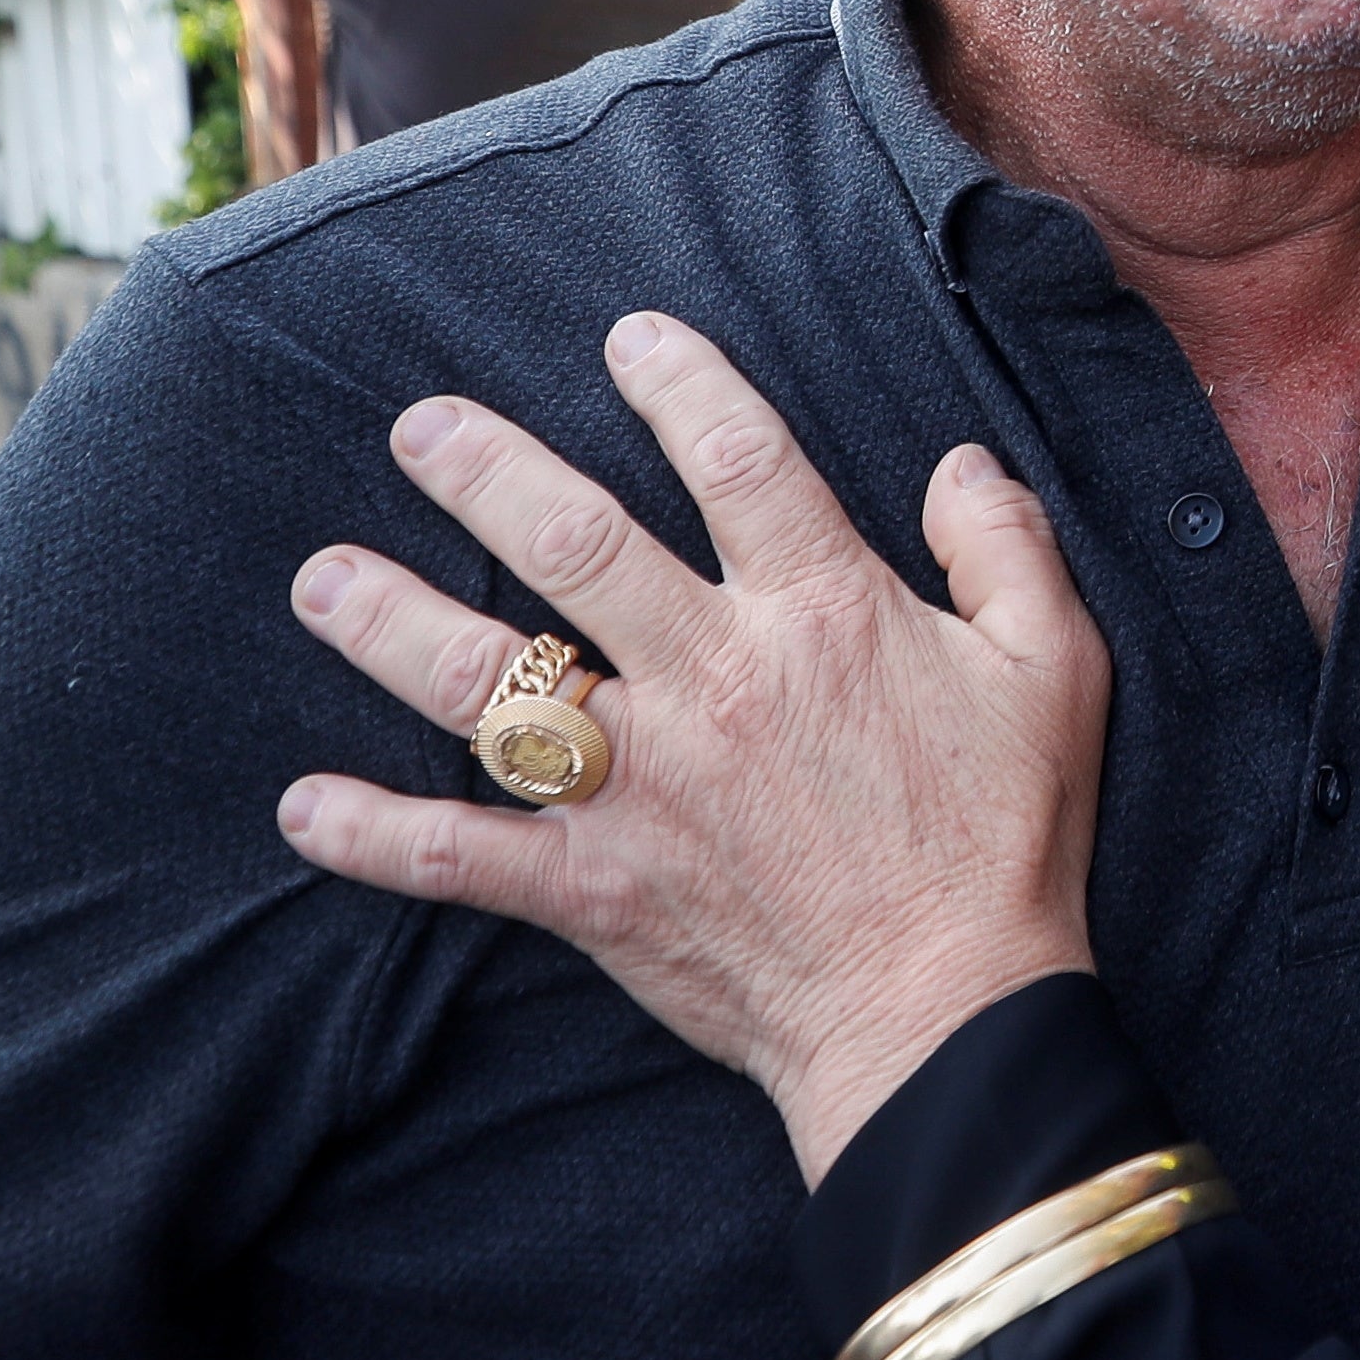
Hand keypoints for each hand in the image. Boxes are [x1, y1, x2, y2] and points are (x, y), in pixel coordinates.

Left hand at [273, 313, 1107, 1182]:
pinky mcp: (598, 889)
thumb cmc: (1007, 843)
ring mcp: (641, 788)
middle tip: (417, 426)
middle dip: (482, 471)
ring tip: (324, 575)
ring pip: (490, 686)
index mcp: (825, 617)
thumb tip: (960, 461)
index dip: (679, 384)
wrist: (948, 1020)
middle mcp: (715, 682)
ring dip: (392, 623)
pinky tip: (303, 804)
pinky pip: (460, 858)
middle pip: (573, 545)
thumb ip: (1006, 550)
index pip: (737, 461)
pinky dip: (375, 834)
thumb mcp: (1056, 672)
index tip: (627, 340)